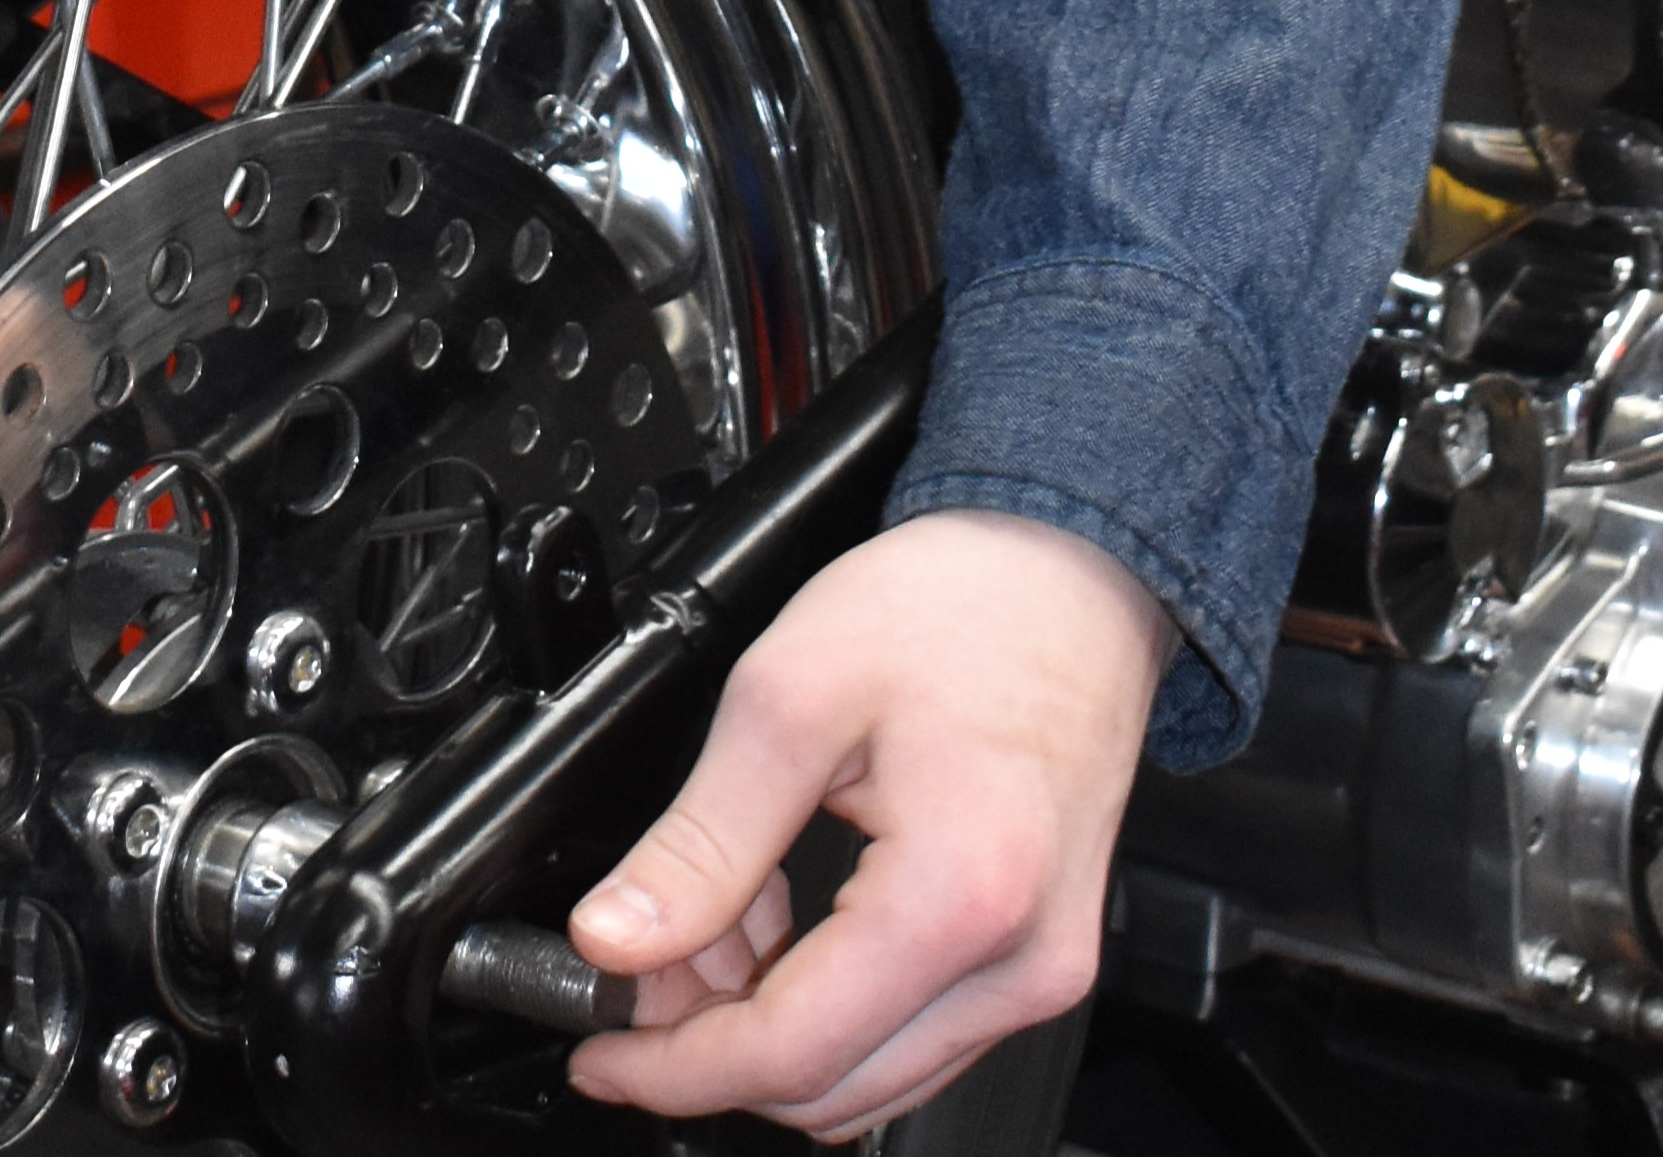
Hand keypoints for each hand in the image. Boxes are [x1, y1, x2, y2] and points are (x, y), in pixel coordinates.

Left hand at [561, 508, 1173, 1141]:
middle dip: (711, 1046)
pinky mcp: (1038, 961)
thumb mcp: (787, 698)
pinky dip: (829, 1004)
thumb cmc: (951, 609)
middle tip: (635, 969)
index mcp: (961, 900)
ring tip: (707, 927)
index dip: (675, 1068)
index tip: (600, 1053)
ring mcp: (1040, 974)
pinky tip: (777, 924)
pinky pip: (913, 1033)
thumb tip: (615, 937)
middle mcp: (1021, 968)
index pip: (793, 1053)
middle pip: (831, 1086)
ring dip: (768, 1028)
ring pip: (870, 1074)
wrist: (1062, 576)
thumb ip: (700, 839)